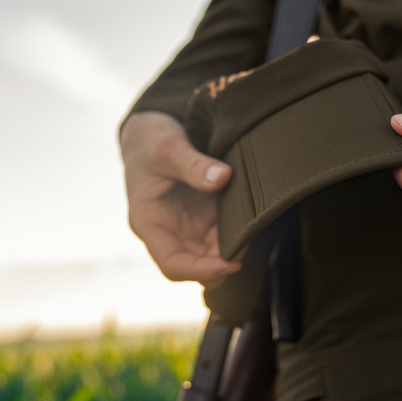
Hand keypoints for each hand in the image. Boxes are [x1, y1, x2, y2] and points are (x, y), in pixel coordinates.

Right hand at [120, 111, 240, 286]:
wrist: (149, 130)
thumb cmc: (149, 140)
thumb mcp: (167, 147)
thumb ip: (193, 164)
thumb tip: (223, 178)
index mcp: (149, 223)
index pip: (172, 264)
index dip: (201, 271)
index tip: (230, 263)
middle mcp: (167, 232)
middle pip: (196, 266)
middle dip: (222, 262)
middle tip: (249, 241)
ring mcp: (185, 226)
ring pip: (211, 255)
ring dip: (232, 249)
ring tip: (252, 230)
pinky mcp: (201, 217)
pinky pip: (220, 236)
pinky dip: (236, 233)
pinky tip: (250, 219)